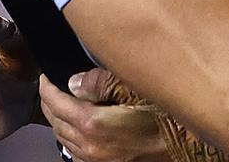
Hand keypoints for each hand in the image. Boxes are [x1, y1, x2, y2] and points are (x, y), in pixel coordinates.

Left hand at [41, 70, 168, 161]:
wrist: (182, 146)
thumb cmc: (166, 118)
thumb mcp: (138, 90)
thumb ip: (103, 83)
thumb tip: (75, 81)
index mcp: (93, 124)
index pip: (56, 103)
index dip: (47, 87)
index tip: (45, 76)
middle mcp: (89, 145)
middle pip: (55, 121)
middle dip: (49, 102)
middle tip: (51, 87)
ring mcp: (95, 159)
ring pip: (62, 137)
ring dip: (57, 119)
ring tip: (61, 104)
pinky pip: (74, 152)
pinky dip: (69, 137)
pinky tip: (76, 128)